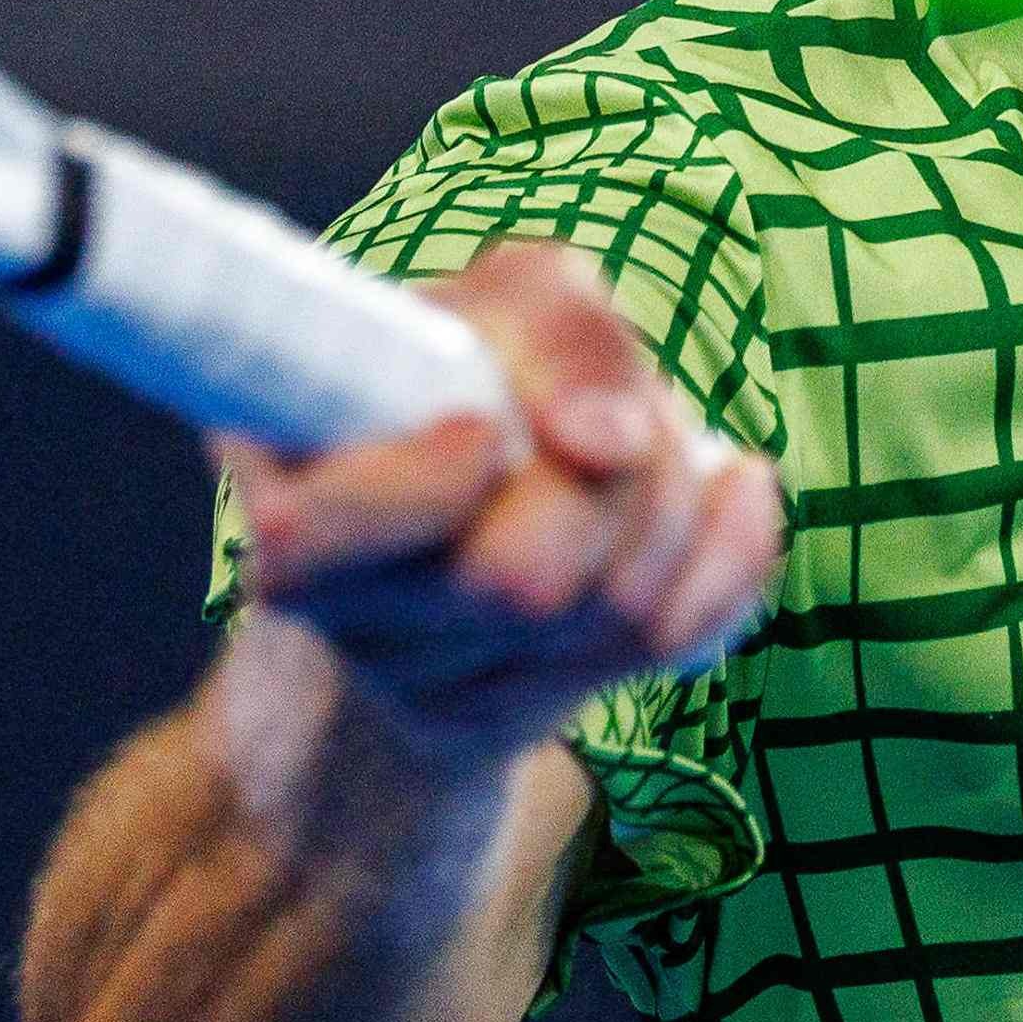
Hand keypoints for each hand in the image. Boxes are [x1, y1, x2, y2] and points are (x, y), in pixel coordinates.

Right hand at [220, 240, 785, 784]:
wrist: (461, 492)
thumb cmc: (469, 372)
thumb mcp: (504, 306)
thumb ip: (556, 328)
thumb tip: (609, 438)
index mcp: (289, 495)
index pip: (318, 538)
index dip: (426, 488)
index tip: (476, 433)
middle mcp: (337, 613)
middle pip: (520, 581)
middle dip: (616, 475)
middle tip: (613, 419)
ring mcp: (424, 684)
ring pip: (615, 613)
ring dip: (671, 502)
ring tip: (647, 445)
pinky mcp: (517, 715)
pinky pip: (679, 643)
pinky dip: (732, 554)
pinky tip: (734, 493)